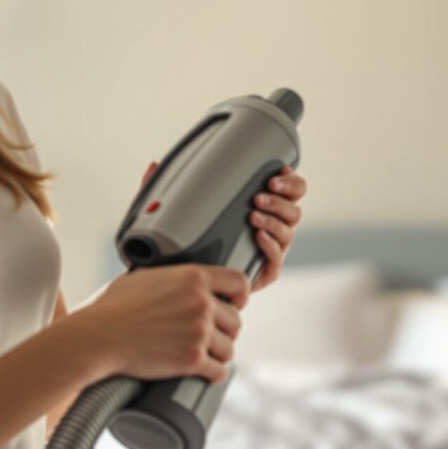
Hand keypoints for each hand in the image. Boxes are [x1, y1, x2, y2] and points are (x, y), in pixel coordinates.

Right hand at [70, 263, 249, 383]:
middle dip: (226, 329)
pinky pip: (218, 371)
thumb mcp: (145, 276)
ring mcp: (199, 332)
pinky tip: (209, 374)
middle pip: (235, 320)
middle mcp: (202, 303)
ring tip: (209, 356)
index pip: (239, 282)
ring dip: (221, 354)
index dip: (241, 295)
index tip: (236, 304)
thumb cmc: (114, 307)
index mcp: (194, 277)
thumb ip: (170, 277)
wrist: (99, 336)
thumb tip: (175, 280)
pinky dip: (214, 374)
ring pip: (229, 348)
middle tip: (213, 335)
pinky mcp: (192, 360)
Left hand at [141, 160, 305, 293]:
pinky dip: (270, 245)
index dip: (290, 180)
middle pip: (294, 209)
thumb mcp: (177, 214)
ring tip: (253, 214)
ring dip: (274, 219)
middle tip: (262, 193)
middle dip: (281, 198)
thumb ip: (165, 191)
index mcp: (262, 208)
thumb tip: (153, 165)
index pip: (290, 191)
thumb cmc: (186, 244)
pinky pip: (276, 260)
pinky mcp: (264, 274)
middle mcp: (271, 228)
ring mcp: (270, 251)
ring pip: (288, 231)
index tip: (277, 171)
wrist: (184, 283)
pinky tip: (258, 236)